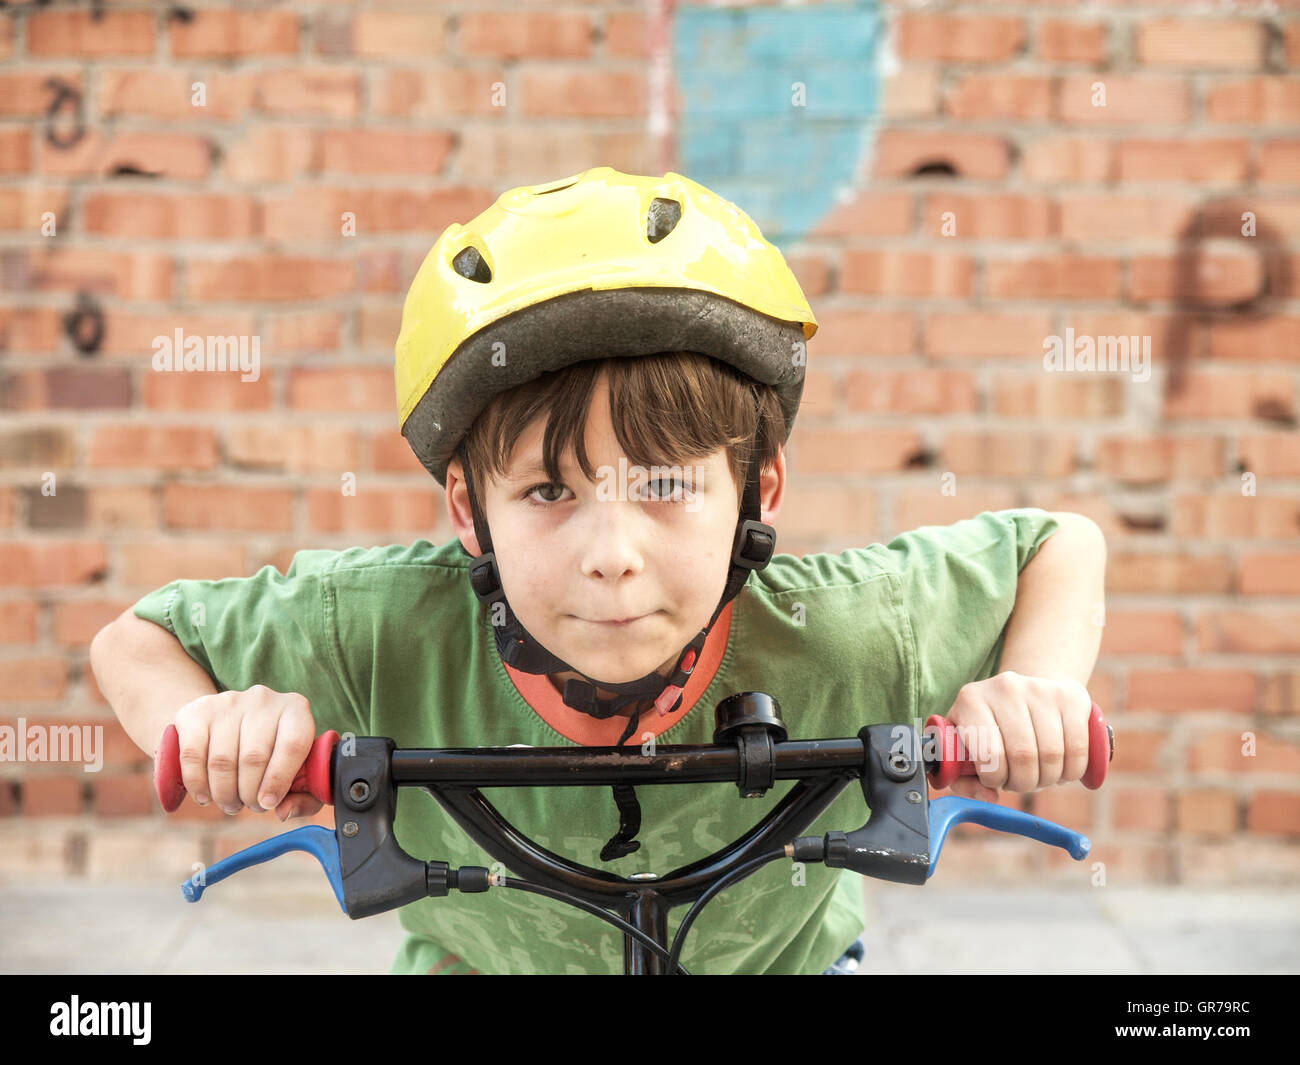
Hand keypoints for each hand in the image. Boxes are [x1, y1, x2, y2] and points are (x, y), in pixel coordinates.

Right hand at [171, 685, 321, 819]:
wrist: (230, 723)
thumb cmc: (273, 753)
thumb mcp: (299, 771)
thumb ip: (304, 797)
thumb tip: (283, 813)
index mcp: (295, 709)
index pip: (292, 745)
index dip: (279, 780)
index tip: (268, 804)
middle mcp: (262, 700)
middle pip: (253, 757)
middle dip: (249, 794)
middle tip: (250, 807)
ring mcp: (227, 702)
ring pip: (222, 761)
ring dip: (224, 794)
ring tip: (231, 804)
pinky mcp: (196, 712)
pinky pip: (192, 755)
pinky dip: (197, 784)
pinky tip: (206, 796)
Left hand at [940, 671, 1093, 800]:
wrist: (1023, 694)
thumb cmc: (988, 730)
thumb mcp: (964, 750)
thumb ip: (965, 780)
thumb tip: (988, 797)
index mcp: (971, 700)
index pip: (989, 753)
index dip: (995, 779)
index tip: (995, 780)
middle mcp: (1004, 688)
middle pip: (1023, 755)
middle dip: (1023, 783)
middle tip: (1020, 783)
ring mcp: (1040, 688)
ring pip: (1052, 754)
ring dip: (1048, 779)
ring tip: (1039, 775)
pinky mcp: (1071, 696)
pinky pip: (1078, 747)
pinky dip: (1072, 771)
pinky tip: (1061, 770)